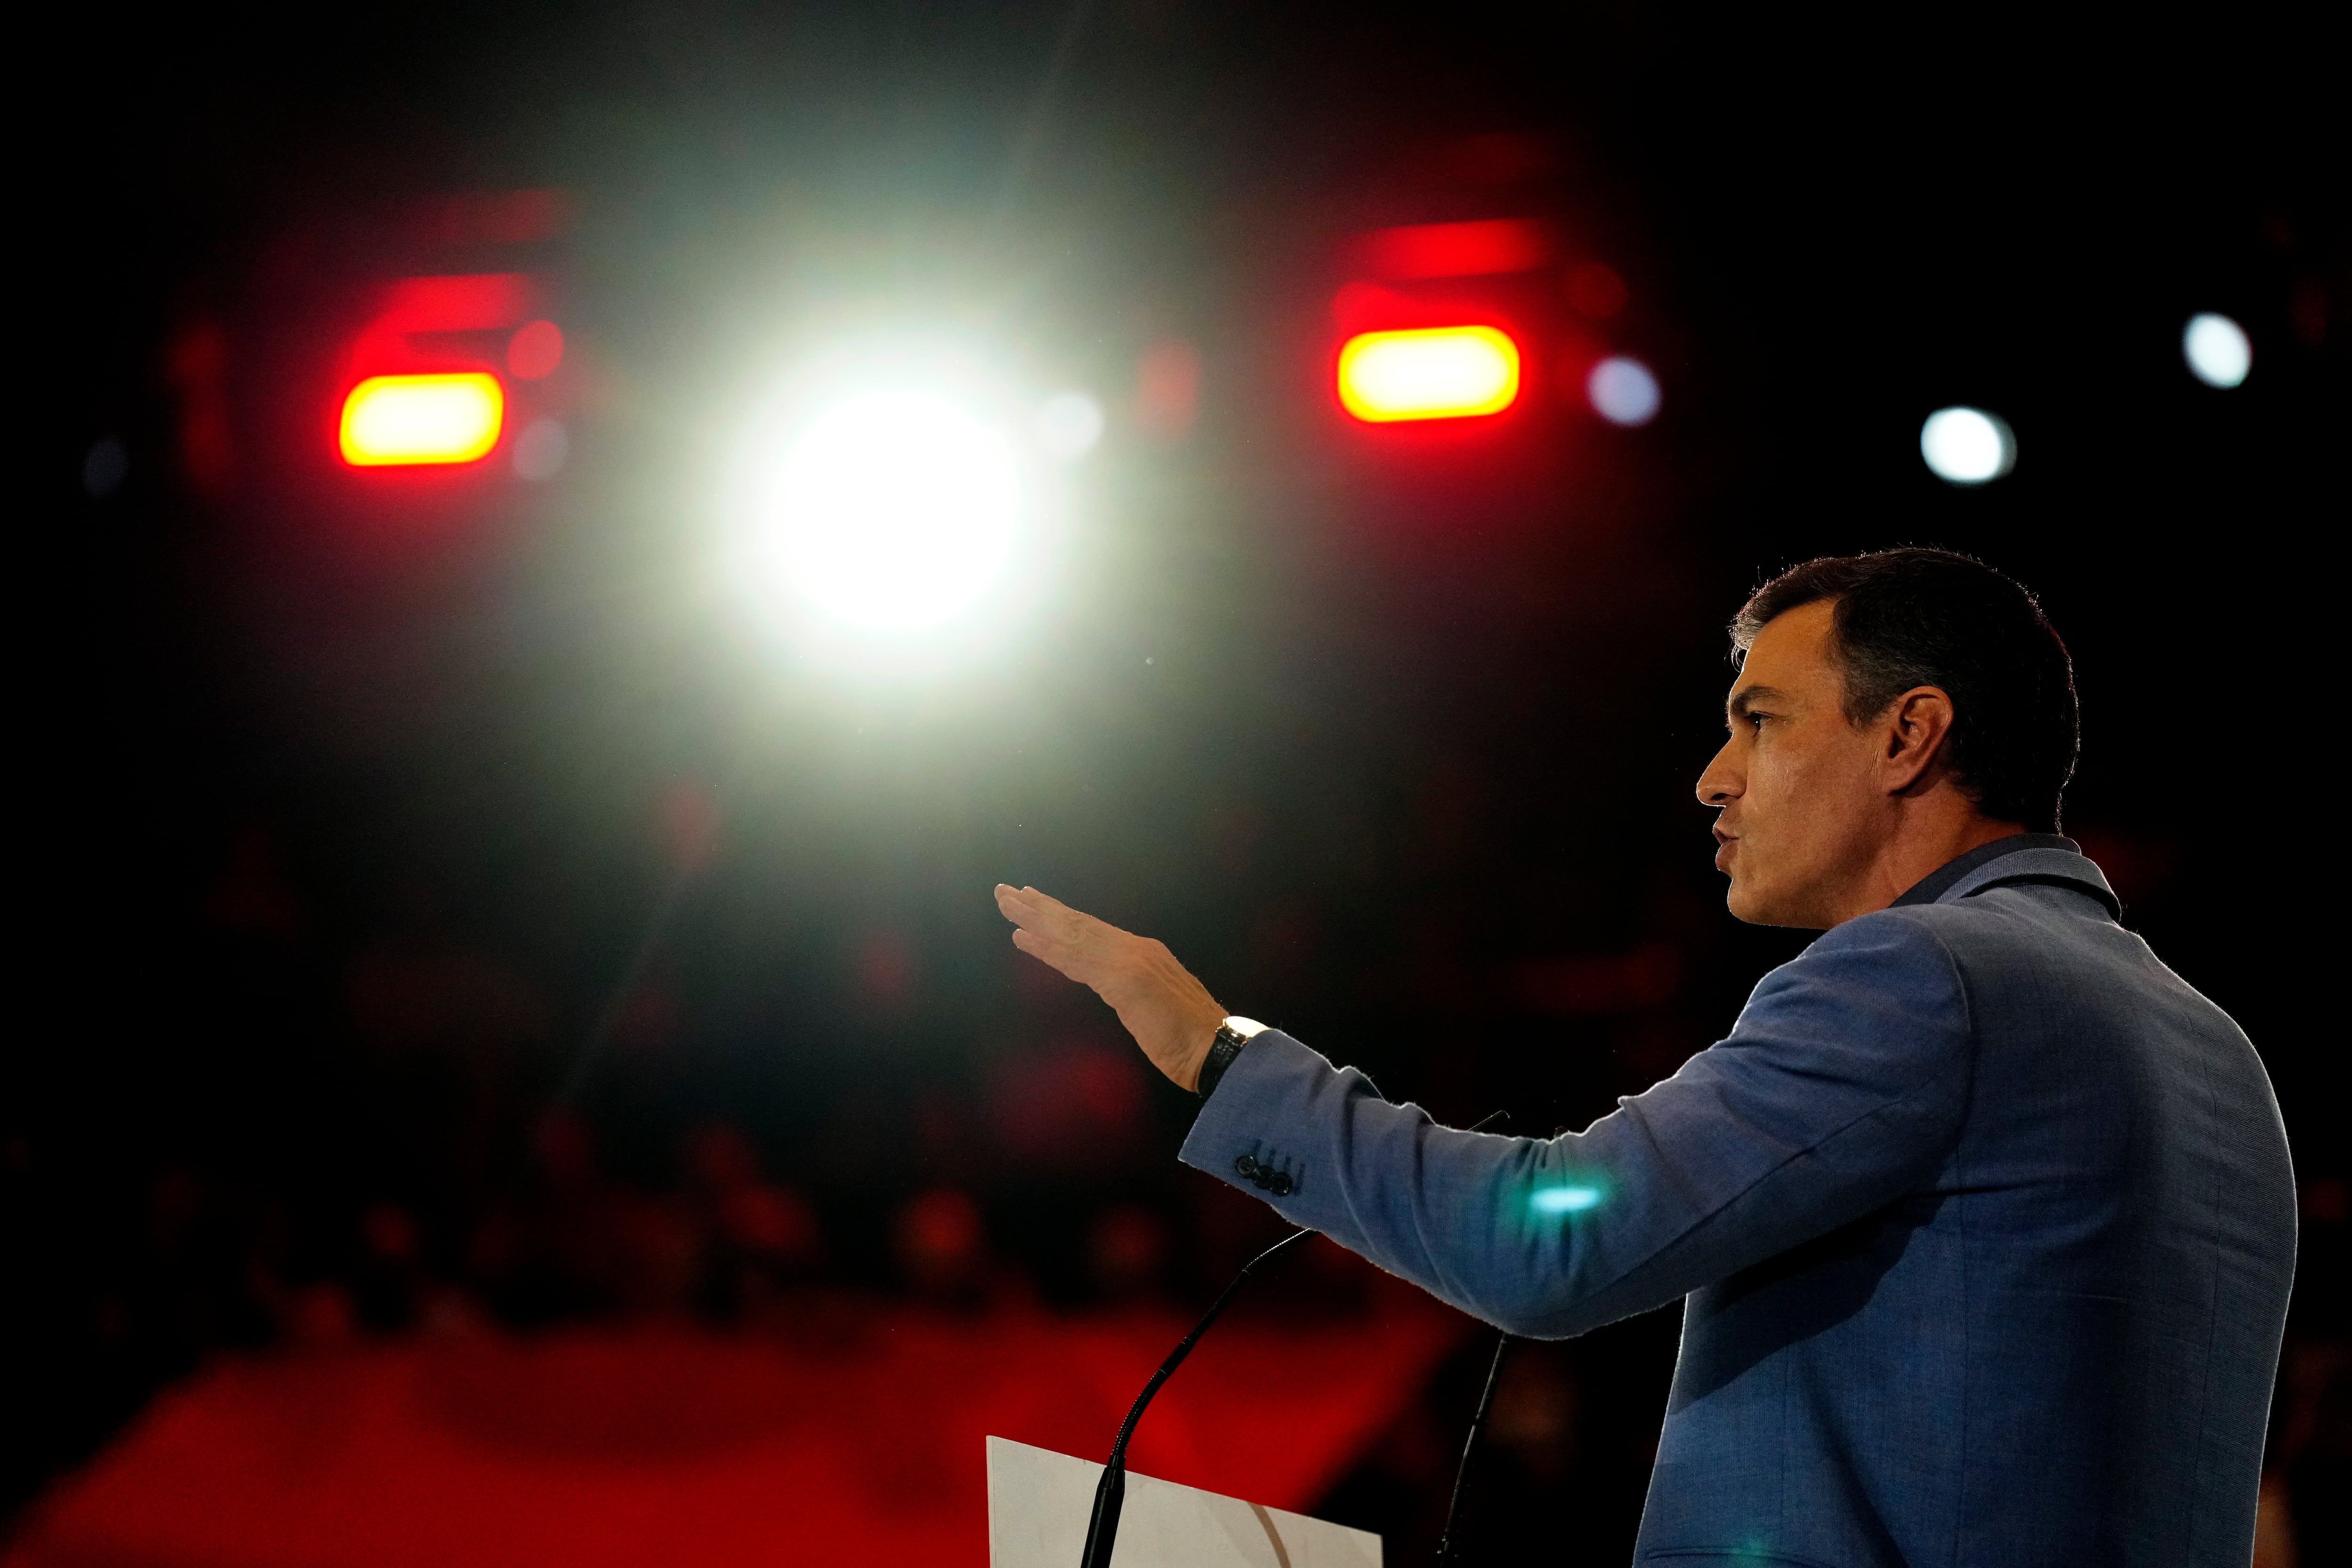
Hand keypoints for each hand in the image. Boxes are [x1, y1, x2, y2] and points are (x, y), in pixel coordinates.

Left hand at [993, 885, 1227, 1089]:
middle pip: (1078, 924)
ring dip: (1035, 919)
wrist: (1218, 1049)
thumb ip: (1132, 991)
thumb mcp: (1155, 1006)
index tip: (1034, 903)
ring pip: (1073, 935)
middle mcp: (1135, 949)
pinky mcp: (1123, 981)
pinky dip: (1047, 949)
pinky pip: (1077, 961)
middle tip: (1005, 892)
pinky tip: (1022, 938)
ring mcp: (1129, 962)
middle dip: (1040, 908)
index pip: (1093, 931)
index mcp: (1144, 953)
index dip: (1060, 917)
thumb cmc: (1191, 1038)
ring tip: (1006, 903)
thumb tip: (1116, 989)